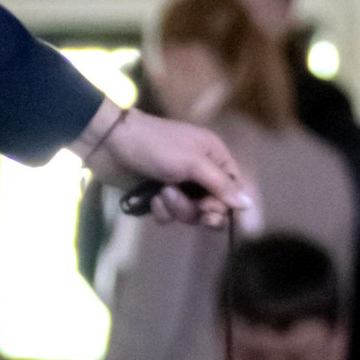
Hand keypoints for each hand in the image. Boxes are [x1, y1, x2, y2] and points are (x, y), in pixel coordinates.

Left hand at [97, 107, 254, 228]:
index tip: (212, 210)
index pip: (233, 188)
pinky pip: (169, 215)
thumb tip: (248, 204)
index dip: (226, 204)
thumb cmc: (155, 145)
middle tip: (197, 210)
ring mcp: (178, 185)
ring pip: (190, 214)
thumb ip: (221, 185)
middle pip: (213, 206)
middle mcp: (200, 172)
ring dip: (177, 208)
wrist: (110, 144)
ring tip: (163, 193)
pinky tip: (150, 197)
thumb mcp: (193, 162)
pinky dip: (161, 210)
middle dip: (200, 210)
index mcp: (214, 157)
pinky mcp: (157, 196)